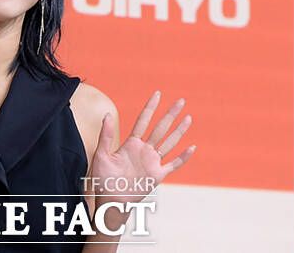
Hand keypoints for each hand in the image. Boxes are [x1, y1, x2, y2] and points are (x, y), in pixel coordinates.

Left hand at [89, 91, 194, 208]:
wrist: (111, 201)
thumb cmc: (103, 179)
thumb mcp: (101, 154)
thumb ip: (105, 135)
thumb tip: (107, 114)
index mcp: (131, 143)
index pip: (144, 120)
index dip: (151, 107)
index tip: (158, 93)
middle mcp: (144, 150)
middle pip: (161, 128)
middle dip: (171, 114)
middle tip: (181, 100)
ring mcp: (152, 162)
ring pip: (169, 142)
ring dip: (179, 131)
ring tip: (188, 118)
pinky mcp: (158, 175)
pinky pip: (174, 164)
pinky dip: (183, 157)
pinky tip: (192, 147)